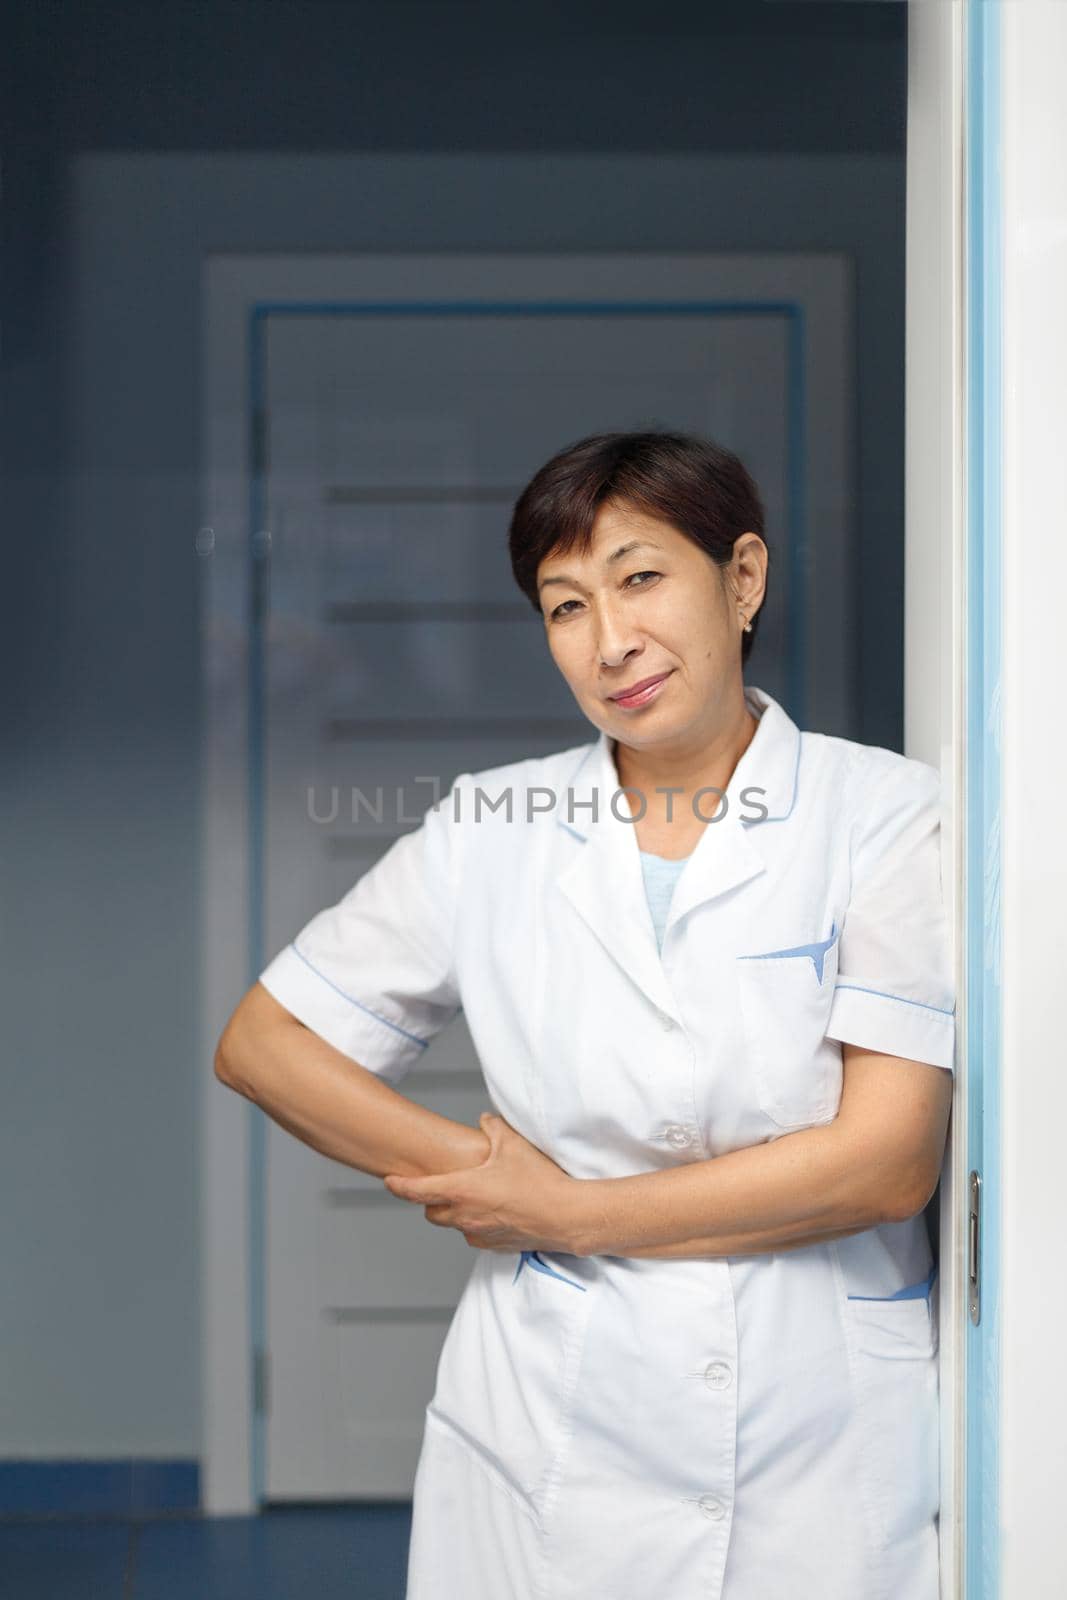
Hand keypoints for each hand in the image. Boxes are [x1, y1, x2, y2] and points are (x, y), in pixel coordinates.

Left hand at [383, 1112, 584, 1254]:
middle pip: (430, 1212)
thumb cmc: (539, 1182)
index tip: (389, 1181)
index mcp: (462, 1190)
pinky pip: (474, 1235)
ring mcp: (478, 1233)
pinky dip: (474, 1224)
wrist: (564, 1216)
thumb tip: (484, 1120)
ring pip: (452, 1224)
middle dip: (430, 1200)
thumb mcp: (513, 1144)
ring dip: (454, 1212)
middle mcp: (464, 1216)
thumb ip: (493, 1128)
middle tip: (441, 1185)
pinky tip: (493, 1211)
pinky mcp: (493, 1246)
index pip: (417, 1191)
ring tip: (473, 1196)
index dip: (399, 1186)